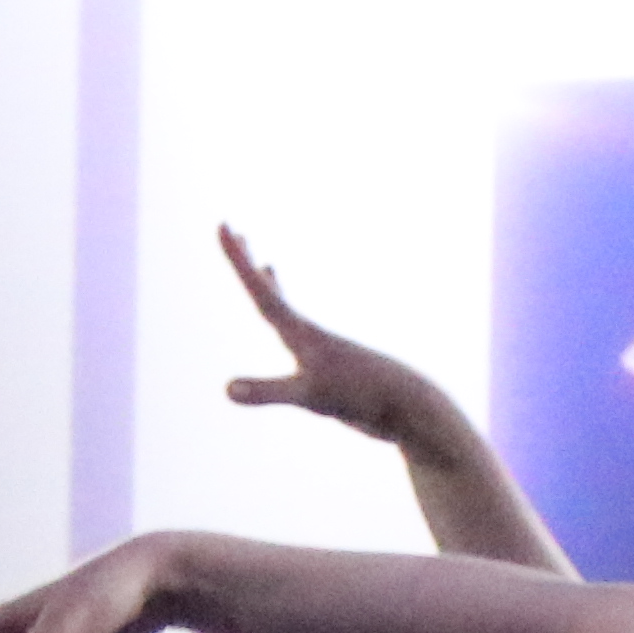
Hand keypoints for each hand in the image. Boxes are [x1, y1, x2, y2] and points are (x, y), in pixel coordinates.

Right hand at [213, 225, 457, 447]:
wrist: (410, 408)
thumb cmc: (363, 397)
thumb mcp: (309, 396)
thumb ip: (268, 391)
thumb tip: (226, 389)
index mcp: (301, 333)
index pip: (261, 291)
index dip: (239, 260)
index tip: (222, 224)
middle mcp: (309, 334)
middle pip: (271, 292)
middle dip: (248, 264)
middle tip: (235, 231)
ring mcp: (322, 350)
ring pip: (289, 312)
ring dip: (274, 287)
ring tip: (269, 265)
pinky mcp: (331, 368)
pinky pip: (302, 340)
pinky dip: (291, 327)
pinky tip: (296, 338)